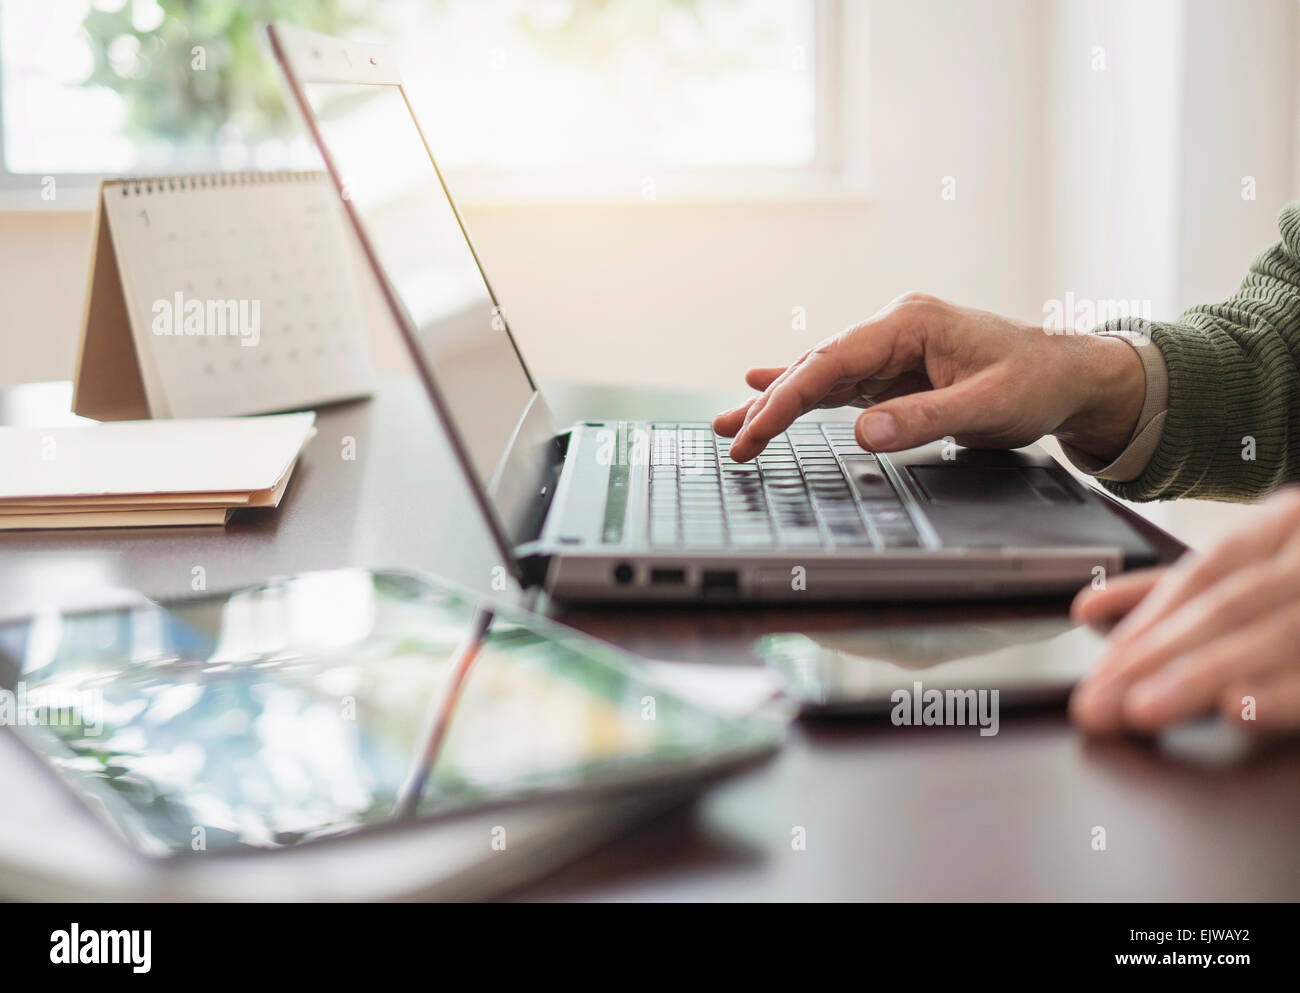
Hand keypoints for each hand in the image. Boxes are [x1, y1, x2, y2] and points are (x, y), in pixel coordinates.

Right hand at [711, 292, 1144, 463]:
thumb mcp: (986, 406)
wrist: (1070, 376)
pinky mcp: (895, 373)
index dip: (786, 398)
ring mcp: (891, 351)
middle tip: (733, 441)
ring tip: (731, 424)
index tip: (756, 430)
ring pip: (820, 376)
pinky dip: (802, 395)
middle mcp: (892, 330)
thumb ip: (923, 419)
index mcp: (908, 324)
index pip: (831, 362)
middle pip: (815, 368)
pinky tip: (764, 389)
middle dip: (770, 406)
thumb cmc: (1037, 382)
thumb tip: (861, 432)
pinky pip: (838, 385)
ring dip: (776, 401)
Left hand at [1070, 488, 1299, 734]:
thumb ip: (1180, 590)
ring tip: (1146, 710)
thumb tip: (1093, 613)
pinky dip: (1284, 695)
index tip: (1094, 673)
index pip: (1206, 574)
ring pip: (1280, 632)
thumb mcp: (1262, 564)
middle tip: (1098, 706)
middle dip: (1156, 659)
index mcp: (1290, 524)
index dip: (1145, 623)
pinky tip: (1241, 710)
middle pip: (1233, 606)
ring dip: (1206, 676)